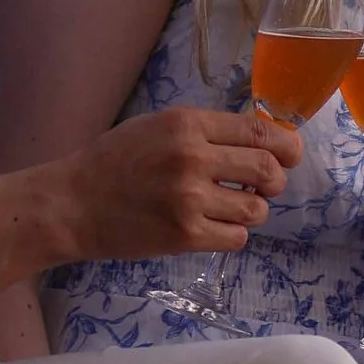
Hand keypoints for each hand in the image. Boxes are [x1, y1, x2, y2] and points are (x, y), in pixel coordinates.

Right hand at [55, 105, 300, 264]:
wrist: (73, 204)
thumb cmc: (114, 161)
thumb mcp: (158, 126)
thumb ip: (205, 131)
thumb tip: (258, 139)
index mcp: (187, 124)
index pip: (259, 131)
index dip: (285, 145)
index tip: (290, 155)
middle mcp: (192, 158)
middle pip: (267, 170)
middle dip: (275, 180)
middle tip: (265, 187)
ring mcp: (189, 200)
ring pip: (256, 209)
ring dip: (251, 211)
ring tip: (229, 208)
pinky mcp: (185, 236)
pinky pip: (236, 238)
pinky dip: (231, 234)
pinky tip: (212, 227)